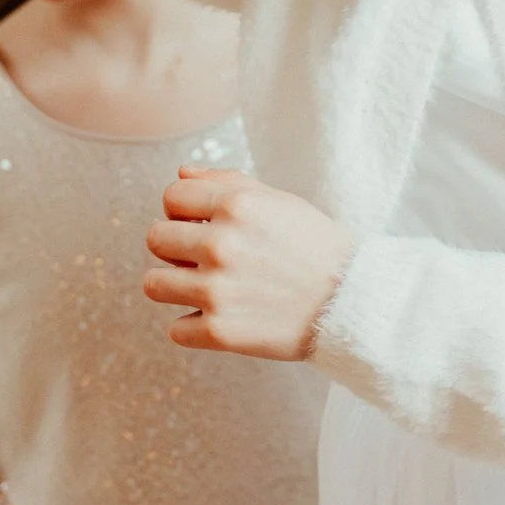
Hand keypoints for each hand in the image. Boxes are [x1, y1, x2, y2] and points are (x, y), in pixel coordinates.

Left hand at [145, 168, 354, 359]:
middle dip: (177, 247)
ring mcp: (216, 290)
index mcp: (236, 206)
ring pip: (154, 284)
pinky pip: (176, 330)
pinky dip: (195, 327)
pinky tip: (224, 316)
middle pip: (155, 239)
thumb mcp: (279, 202)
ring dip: (177, 286)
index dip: (185, 210)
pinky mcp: (219, 331)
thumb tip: (180, 174)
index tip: (204, 225)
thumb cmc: (315, 247)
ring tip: (208, 288)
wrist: (351, 301)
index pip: (171, 197)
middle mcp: (220, 245)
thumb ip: (227, 182)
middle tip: (207, 258)